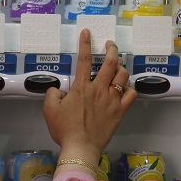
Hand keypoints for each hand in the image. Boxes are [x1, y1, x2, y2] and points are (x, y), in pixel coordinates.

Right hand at [43, 29, 135, 163]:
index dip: (85, 43)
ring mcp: (112, 100)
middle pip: (111, 62)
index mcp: (82, 87)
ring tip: (118, 66)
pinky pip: (131, 94)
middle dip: (112, 49)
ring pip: (123, 75)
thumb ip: (53, 94)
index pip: (84, 60)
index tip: (87, 32)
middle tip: (111, 44)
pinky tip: (125, 87)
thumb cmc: (64, 130)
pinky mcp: (120, 111)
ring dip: (121, 67)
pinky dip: (129, 87)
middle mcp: (99, 90)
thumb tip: (58, 89)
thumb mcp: (49, 110)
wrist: (81, 148)